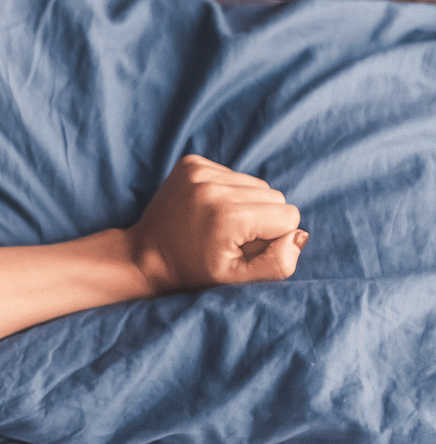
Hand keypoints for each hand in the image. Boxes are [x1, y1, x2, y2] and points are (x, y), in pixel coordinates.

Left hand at [124, 154, 305, 292]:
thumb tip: (299, 235)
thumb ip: (278, 263)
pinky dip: (227, 191)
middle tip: (230, 237)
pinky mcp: (190, 163)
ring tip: (217, 223)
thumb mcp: (237, 279)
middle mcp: (213, 188)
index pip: (289, 216)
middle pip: (275, 197)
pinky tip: (206, 209)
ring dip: (245, 204)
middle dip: (262, 219)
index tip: (244, 247)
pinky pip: (233, 174)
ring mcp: (199, 172)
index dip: (274, 237)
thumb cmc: (193, 272)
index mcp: (229, 218)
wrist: (144, 255)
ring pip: (255, 184)